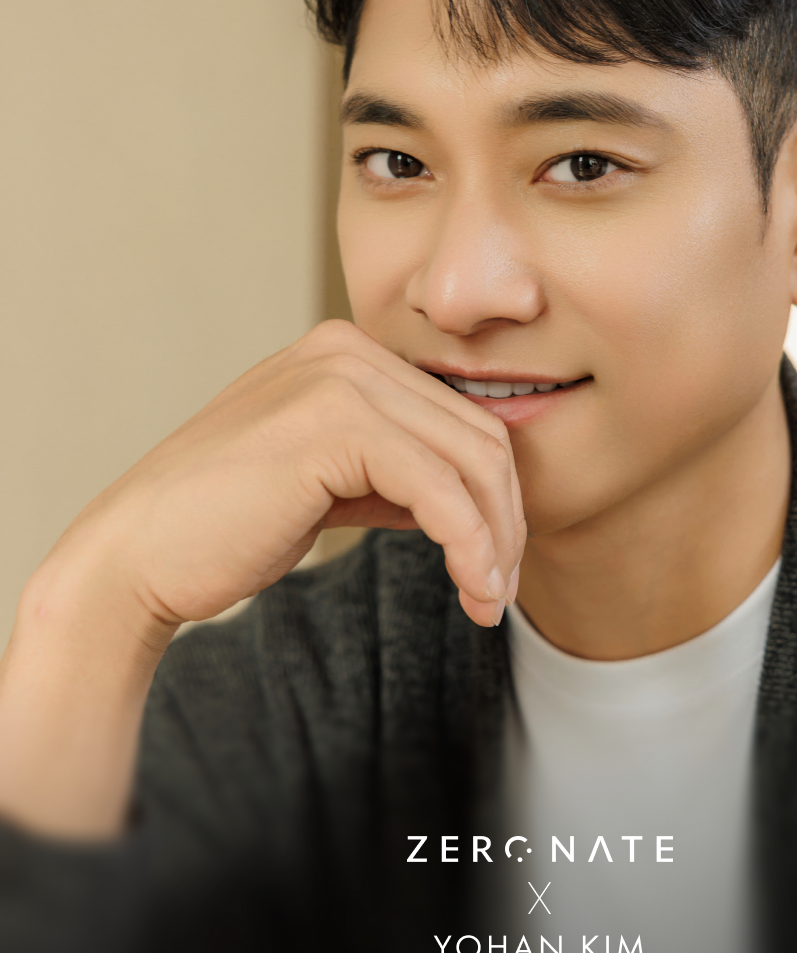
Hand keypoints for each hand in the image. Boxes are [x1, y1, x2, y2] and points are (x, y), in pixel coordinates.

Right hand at [50, 319, 525, 636]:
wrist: (135, 558)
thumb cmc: (224, 528)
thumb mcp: (328, 484)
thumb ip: (394, 473)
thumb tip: (473, 500)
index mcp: (343, 354)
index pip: (461, 416)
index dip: (495, 494)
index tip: (495, 561)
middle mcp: (345, 351)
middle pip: (479, 434)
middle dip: (505, 520)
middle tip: (498, 591)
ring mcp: (337, 380)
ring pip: (472, 461)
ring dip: (495, 540)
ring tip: (488, 601)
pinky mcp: (331, 427)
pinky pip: (439, 490)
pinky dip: (469, 546)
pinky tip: (471, 589)